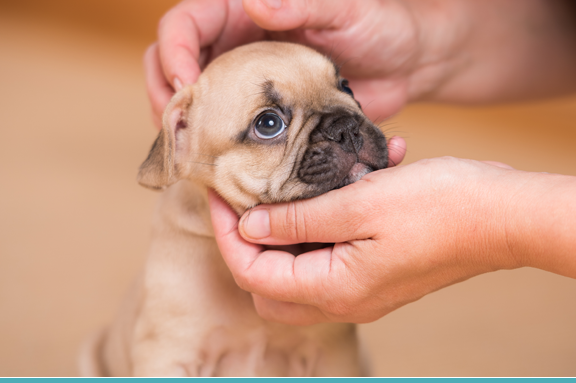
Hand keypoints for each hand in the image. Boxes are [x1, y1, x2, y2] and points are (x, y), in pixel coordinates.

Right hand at [146, 0, 575, 127]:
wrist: (408, 66)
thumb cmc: (380, 26)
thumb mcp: (345, 9)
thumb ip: (303, 4)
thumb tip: (254, 2)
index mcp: (239, 12)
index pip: (182, 26)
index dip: (173, 55)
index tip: (188, 86)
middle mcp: (234, 47)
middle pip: (171, 69)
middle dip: (167, 99)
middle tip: (181, 132)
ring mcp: (245, 85)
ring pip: (192, 107)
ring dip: (184, 132)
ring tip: (194, 157)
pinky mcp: (264, 119)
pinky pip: (227, 135)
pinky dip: (217, 153)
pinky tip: (222, 172)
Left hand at [209, 147, 526, 324]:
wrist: (505, 216)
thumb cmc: (441, 207)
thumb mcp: (359, 204)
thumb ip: (298, 221)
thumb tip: (250, 226)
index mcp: (335, 289)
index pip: (253, 273)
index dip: (227, 234)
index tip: (219, 193)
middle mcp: (346, 298)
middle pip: (270, 286)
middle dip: (248, 244)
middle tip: (245, 198)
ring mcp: (365, 288)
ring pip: (298, 273)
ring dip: (286, 234)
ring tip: (288, 188)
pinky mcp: (380, 272)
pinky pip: (334, 257)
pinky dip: (324, 227)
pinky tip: (342, 183)